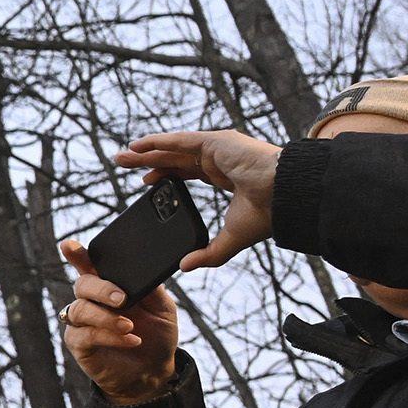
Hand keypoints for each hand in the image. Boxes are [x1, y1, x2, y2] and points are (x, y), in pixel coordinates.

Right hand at [61, 237, 181, 404]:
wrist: (154, 371)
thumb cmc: (156, 335)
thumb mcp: (162, 307)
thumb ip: (149, 287)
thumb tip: (140, 270)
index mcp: (109, 286)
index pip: (89, 266)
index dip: (77, 255)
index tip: (69, 246)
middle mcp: (91, 301)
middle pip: (82, 285)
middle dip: (100, 289)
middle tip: (122, 299)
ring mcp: (82, 323)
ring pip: (79, 310)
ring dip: (106, 317)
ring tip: (130, 327)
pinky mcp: (78, 344)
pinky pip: (84, 334)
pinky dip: (108, 336)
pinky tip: (130, 339)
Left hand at [115, 127, 282, 269]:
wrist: (285, 196)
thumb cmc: (269, 214)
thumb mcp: (232, 238)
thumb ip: (209, 253)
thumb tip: (185, 267)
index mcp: (227, 176)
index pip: (190, 173)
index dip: (167, 176)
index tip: (146, 182)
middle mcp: (221, 159)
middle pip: (176, 159)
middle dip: (149, 162)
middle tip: (124, 165)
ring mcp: (219, 149)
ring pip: (174, 148)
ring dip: (147, 151)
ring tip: (122, 155)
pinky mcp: (216, 142)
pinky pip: (179, 140)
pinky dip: (157, 141)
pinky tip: (137, 146)